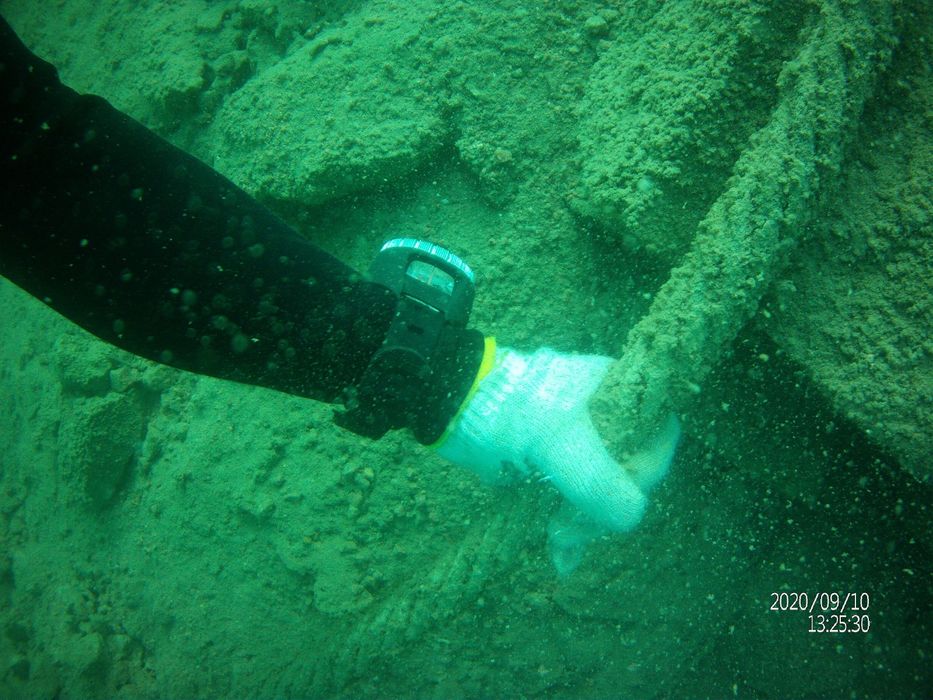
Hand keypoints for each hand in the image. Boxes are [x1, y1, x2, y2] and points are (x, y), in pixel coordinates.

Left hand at [436, 341, 679, 574]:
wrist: (455, 405)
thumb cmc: (516, 412)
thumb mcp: (565, 446)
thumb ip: (604, 485)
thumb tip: (630, 520)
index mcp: (617, 392)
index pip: (657, 436)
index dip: (646, 470)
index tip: (621, 493)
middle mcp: (604, 416)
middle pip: (629, 472)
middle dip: (607, 508)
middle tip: (572, 528)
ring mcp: (576, 442)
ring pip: (600, 492)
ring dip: (584, 524)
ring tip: (558, 542)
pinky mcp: (551, 465)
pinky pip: (571, 501)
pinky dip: (567, 527)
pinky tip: (560, 554)